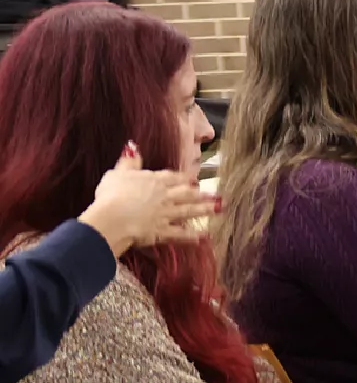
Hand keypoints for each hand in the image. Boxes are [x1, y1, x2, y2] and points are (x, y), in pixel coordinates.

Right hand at [78, 157, 209, 254]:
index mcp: (155, 181)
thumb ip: (128, 161)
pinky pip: (180, 234)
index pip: (174, 178)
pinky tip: (203, 236)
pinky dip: (192, 236)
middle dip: (202, 194)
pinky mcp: (162, 231)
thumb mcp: (118, 173)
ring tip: (219, 210)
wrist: (112, 218)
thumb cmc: (111, 194)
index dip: (184, 179)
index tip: (194, 180)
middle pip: (187, 194)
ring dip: (205, 210)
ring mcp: (166, 214)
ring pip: (189, 211)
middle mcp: (165, 196)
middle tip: (217, 195)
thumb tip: (132, 146)